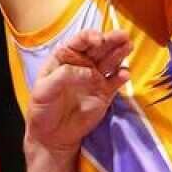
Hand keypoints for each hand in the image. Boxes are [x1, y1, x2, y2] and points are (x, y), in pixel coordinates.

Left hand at [24, 29, 130, 154]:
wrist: (52, 135)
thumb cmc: (42, 109)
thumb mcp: (44, 89)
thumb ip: (64, 76)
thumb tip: (89, 72)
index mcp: (65, 57)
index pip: (80, 41)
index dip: (91, 36)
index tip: (99, 40)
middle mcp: (83, 63)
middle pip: (100, 47)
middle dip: (111, 40)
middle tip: (124, 35)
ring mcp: (95, 77)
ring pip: (111, 60)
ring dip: (120, 52)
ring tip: (128, 46)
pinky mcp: (105, 93)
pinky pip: (116, 81)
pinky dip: (122, 76)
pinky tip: (125, 74)